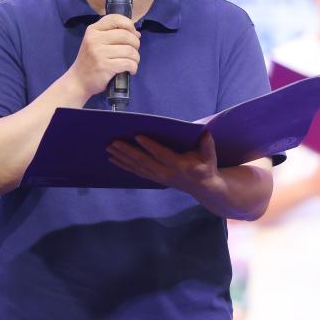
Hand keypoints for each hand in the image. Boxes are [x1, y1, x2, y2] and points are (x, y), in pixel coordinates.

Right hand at [65, 14, 139, 96]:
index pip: (115, 18)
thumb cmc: (90, 61)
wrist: (78, 81)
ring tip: (132, 62)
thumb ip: (113, 35)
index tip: (132, 34)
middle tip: (133, 52)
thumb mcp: (95, 42)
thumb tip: (137, 34)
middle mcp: (95, 39)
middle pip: (126, 35)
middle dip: (136, 44)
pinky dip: (133, 67)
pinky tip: (131, 70)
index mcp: (93, 30)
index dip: (129, 25)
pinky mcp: (105, 66)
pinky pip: (128, 63)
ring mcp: (99, 53)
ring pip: (129, 50)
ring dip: (136, 58)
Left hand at [107, 131, 221, 194]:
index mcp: (179, 165)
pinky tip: (113, 159)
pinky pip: (136, 172)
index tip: (138, 136)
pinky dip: (124, 166)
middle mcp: (166, 173)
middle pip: (144, 162)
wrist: (203, 188)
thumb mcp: (210, 157)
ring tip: (109, 148)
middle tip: (114, 142)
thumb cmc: (206, 167)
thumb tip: (205, 131)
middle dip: (128, 152)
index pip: (162, 155)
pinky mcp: (154, 179)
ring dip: (122, 158)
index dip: (150, 146)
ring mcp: (158, 177)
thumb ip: (207, 145)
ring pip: (137, 168)